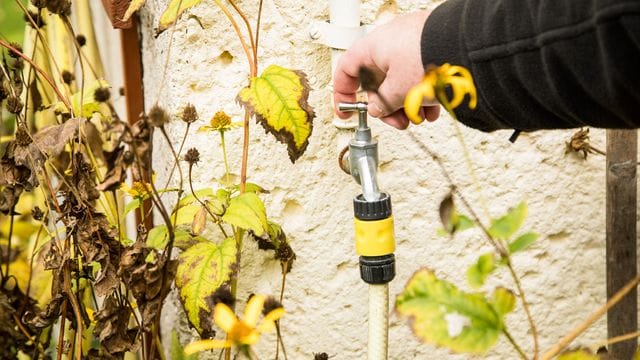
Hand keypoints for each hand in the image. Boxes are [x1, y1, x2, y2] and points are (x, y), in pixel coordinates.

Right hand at [333, 10, 439, 128]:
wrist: (466, 46)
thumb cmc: (429, 58)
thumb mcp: (398, 92)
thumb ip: (382, 103)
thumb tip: (377, 108)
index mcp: (372, 48)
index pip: (346, 71)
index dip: (343, 94)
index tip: (347, 112)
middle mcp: (389, 43)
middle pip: (377, 82)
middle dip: (387, 107)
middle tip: (396, 121)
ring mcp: (411, 45)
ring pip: (399, 81)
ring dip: (406, 104)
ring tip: (419, 116)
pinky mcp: (431, 49)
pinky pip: (419, 75)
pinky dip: (422, 94)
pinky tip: (432, 107)